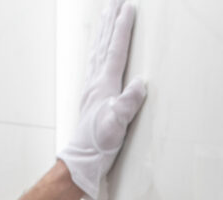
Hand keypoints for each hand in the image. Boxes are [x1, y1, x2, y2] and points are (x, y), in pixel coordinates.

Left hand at [57, 0, 145, 199]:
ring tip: (107, 14)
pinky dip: (98, 49)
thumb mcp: (117, 125)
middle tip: (116, 1)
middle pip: (104, 43)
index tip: (129, 8)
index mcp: (105, 85)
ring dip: (103, 31)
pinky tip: (99, 49)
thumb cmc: (99, 145)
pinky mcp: (91, 96)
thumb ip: (127, 103)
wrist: (82, 160)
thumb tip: (140, 84)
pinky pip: (95, 64)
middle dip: (111, 20)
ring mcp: (92, 88)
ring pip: (98, 51)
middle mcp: (96, 82)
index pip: (116, 50)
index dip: (123, 28)